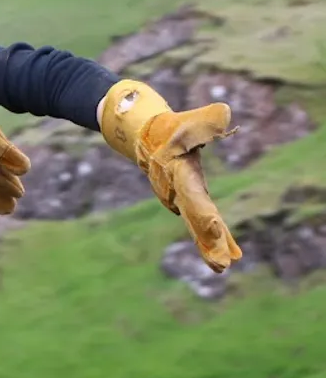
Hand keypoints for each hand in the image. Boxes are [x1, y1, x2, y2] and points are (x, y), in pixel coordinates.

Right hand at [100, 80, 241, 272]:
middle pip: (195, 218)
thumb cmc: (169, 128)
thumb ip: (206, 120)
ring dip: (211, 245)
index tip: (215, 227)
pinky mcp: (189, 202)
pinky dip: (215, 240)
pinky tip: (233, 254)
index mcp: (176, 171)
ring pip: (198, 226)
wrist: (146, 139)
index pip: (190, 192)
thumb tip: (226, 113)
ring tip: (225, 264)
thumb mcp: (187, 122)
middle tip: (223, 264)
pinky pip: (202, 224)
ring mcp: (181, 199)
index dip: (201, 210)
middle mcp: (176, 190)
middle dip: (208, 240)